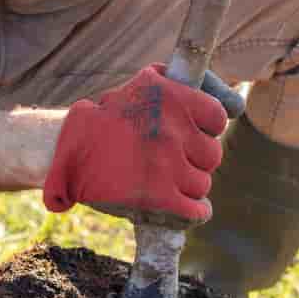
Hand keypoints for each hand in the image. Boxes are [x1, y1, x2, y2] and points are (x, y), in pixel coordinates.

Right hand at [43, 65, 241, 226]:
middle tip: (173, 162)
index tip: (193, 133)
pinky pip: (196, 209)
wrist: (62, 151)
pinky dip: (195, 213)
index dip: (206, 129)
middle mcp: (173, 128)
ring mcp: (168, 164)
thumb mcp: (141, 84)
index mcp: (171, 96)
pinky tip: (187, 210)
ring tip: (169, 184)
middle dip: (195, 160)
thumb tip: (236, 106)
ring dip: (189, 187)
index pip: (216, 116)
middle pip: (211, 154)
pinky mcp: (159, 197)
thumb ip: (183, 87)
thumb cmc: (103, 119)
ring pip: (202, 183)